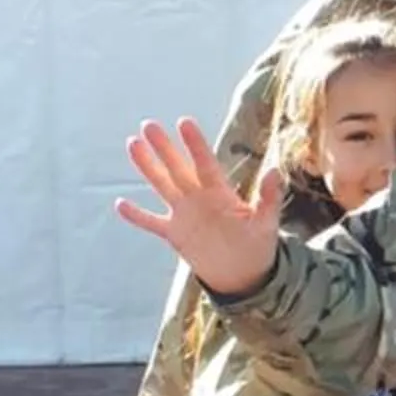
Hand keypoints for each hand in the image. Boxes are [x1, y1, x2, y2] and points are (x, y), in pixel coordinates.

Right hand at [116, 121, 284, 297]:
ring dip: (147, 167)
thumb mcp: (266, 222)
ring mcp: (184, 214)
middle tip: (149, 124)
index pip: (204, 163)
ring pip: (161, 185)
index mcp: (219, 192)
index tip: (184, 122)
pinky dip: (137, 215)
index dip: (194, 144)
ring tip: (133, 144)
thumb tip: (275, 171)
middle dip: (163, 147)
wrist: (244, 273)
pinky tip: (119, 203)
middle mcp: (198, 197)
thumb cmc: (258, 244)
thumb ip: (269, 198)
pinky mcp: (174, 233)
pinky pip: (152, 222)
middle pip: (177, 167)